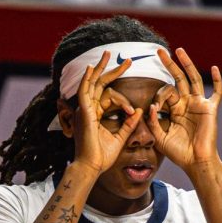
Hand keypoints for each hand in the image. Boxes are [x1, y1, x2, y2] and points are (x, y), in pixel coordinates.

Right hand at [71, 52, 143, 174]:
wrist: (92, 167)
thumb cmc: (103, 156)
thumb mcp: (120, 137)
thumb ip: (129, 124)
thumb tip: (138, 110)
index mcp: (96, 113)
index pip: (108, 94)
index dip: (121, 92)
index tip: (133, 104)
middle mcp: (89, 109)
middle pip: (100, 84)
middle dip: (112, 70)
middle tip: (126, 60)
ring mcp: (84, 110)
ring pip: (92, 83)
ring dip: (100, 68)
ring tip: (109, 55)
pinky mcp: (83, 112)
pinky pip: (84, 92)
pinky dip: (86, 79)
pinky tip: (91, 68)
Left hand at [149, 47, 221, 170]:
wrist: (196, 162)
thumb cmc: (179, 152)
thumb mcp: (160, 137)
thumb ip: (154, 122)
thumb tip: (151, 106)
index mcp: (175, 109)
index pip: (166, 92)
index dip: (159, 96)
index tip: (155, 107)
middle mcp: (187, 103)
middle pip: (178, 79)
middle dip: (169, 65)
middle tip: (160, 51)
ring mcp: (199, 104)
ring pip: (193, 79)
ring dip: (187, 64)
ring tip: (179, 51)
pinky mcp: (210, 109)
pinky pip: (216, 92)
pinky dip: (217, 80)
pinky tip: (214, 68)